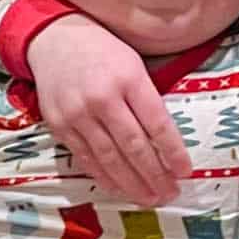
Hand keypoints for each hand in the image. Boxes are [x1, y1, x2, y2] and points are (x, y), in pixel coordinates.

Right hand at [26, 16, 190, 203]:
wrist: (53, 39)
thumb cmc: (102, 51)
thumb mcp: (134, 63)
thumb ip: (147, 98)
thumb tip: (166, 142)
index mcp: (129, 78)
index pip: (157, 124)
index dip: (173, 152)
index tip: (185, 171)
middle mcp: (103, 98)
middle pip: (134, 146)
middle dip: (155, 175)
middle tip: (170, 194)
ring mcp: (78, 114)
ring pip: (110, 158)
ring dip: (132, 184)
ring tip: (149, 199)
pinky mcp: (59, 126)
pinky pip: (86, 158)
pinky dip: (104, 177)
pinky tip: (119, 189)